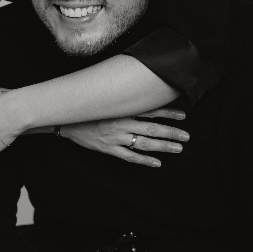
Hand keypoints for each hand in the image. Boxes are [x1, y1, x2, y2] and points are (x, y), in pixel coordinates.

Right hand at [60, 108, 188, 166]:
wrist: (66, 120)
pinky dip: (144, 160)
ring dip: (163, 146)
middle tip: (187, 136)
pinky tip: (157, 163)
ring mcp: (116, 138)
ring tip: (178, 148)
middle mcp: (121, 123)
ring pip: (144, 144)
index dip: (168, 112)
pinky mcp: (109, 149)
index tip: (183, 114)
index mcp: (122, 109)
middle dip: (171, 132)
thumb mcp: (105, 97)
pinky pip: (130, 157)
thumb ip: (121, 96)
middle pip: (152, 129)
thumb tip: (139, 89)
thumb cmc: (87, 107)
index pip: (150, 110)